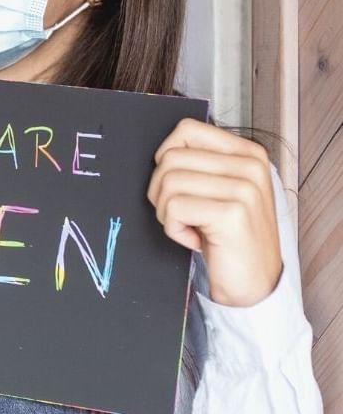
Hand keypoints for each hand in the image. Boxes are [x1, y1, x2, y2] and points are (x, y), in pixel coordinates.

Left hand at [147, 117, 282, 306]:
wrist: (253, 284)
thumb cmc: (227, 237)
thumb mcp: (219, 190)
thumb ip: (199, 164)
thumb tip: (160, 153)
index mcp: (247, 153)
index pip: (186, 129)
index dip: (165, 157)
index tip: (176, 185)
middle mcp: (250, 165)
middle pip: (170, 157)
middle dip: (160, 190)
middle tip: (180, 215)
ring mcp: (245, 187)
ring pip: (168, 181)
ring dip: (166, 212)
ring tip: (190, 227)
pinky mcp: (233, 212)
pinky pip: (174, 208)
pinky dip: (173, 229)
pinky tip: (196, 240)